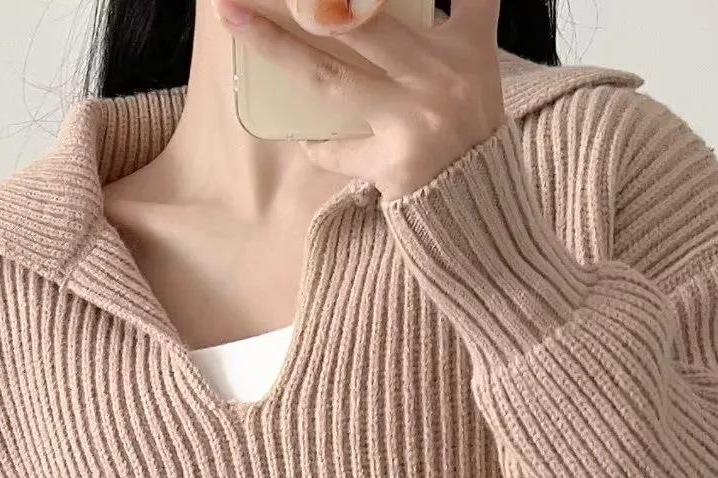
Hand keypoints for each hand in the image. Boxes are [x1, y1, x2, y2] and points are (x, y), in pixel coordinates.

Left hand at [216, 0, 505, 199]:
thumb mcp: (477, 75)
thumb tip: (366, 8)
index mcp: (467, 48)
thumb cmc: (472, 139)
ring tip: (234, 18)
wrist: (483, 217)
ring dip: (275, 46)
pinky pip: (339, 149)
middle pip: (362, 19)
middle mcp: (442, 77)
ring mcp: (415, 121)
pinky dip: (320, 146)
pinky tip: (308, 139)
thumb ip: (451, 28)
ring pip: (330, 76)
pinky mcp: (394, 164)